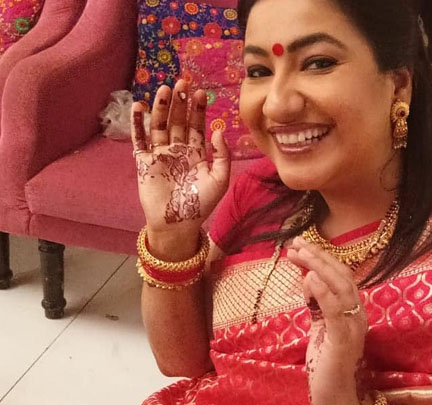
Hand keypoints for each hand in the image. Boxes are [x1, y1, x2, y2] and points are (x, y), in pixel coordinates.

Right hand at [131, 80, 230, 240]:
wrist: (178, 224)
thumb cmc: (201, 204)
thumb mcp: (219, 180)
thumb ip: (222, 155)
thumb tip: (218, 129)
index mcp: (196, 153)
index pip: (196, 126)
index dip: (197, 109)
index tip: (200, 92)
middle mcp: (177, 149)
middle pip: (177, 120)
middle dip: (180, 102)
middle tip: (182, 82)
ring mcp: (160, 154)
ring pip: (159, 125)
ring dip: (161, 107)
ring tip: (164, 89)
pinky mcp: (144, 162)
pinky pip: (140, 139)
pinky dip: (138, 123)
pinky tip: (139, 106)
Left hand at [287, 237, 372, 404]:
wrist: (339, 401)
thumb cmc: (328, 366)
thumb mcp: (320, 329)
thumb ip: (317, 305)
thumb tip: (308, 279)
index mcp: (352, 311)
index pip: (340, 276)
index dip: (322, 258)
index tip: (300, 245)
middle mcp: (358, 315)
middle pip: (342, 276)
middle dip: (319, 256)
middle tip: (296, 243)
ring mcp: (353, 327)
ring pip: (341, 288)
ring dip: (320, 267)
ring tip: (300, 253)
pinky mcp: (344, 341)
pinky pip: (335, 312)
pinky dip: (323, 293)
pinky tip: (310, 278)